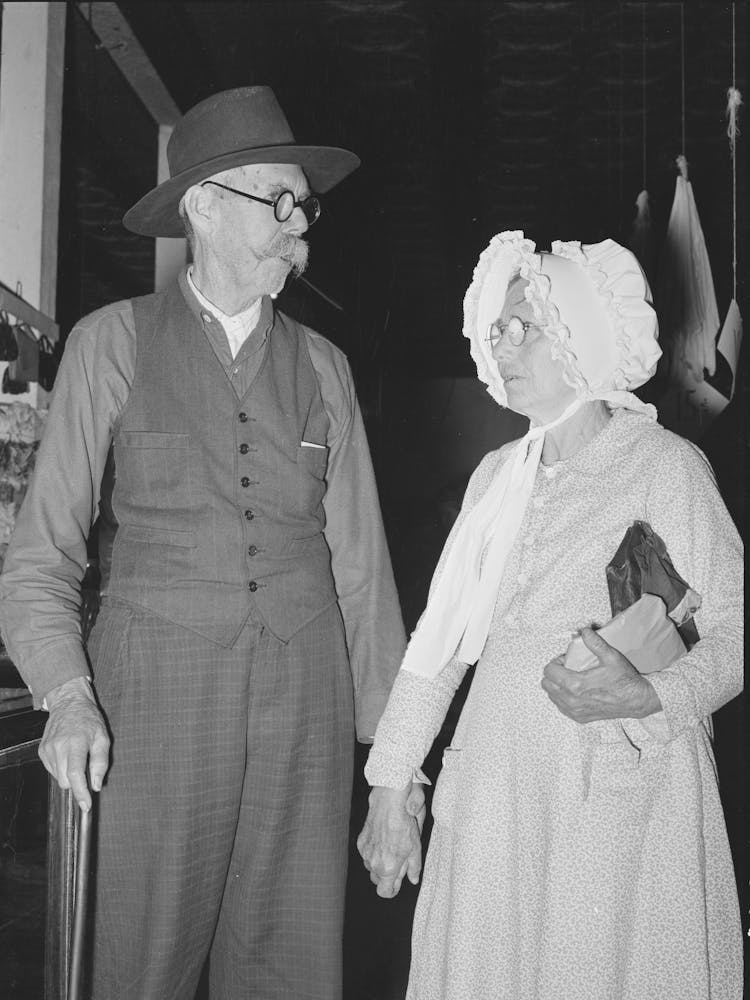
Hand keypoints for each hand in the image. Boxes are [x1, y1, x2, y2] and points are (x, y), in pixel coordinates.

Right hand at [38, 677, 109, 812]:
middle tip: (87, 768)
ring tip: (77, 756)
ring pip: (58, 778)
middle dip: (77, 782)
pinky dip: (62, 768)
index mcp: (75, 743)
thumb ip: (101, 762)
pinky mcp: (41, 751)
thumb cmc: (89, 720)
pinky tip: (68, 754)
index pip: (75, 774)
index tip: (86, 806)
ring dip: (69, 775)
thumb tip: (96, 785)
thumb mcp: (103, 737)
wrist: (69, 703)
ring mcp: (47, 749)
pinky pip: (52, 770)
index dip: (81, 793)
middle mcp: (58, 747)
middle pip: (66, 781)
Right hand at [357, 781, 425, 898]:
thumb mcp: (415, 848)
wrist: (388, 805)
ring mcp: (365, 853)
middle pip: (377, 880)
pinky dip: (373, 852)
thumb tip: (413, 879)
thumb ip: (414, 867)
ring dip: (379, 864)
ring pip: (371, 867)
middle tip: (397, 863)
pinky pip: (366, 854)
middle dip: (386, 876)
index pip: (384, 892)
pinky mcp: (360, 842)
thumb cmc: (404, 825)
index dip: (392, 890)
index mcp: (388, 868)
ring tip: (390, 849)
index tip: (397, 884)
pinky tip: (382, 840)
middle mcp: (373, 863)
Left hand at [541, 627, 661, 723]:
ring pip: (552, 696)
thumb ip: (595, 642)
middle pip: (546, 684)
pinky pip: (561, 707)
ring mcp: (575, 711)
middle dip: (554, 673)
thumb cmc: (624, 680)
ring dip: (557, 686)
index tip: (566, 660)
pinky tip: (576, 691)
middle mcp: (572, 701)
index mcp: (576, 685)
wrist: (637, 701)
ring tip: (572, 679)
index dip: (556, 662)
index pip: (548, 672)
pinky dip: (563, 698)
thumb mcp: (610, 657)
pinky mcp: (580, 718)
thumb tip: (584, 631)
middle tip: (568, 668)